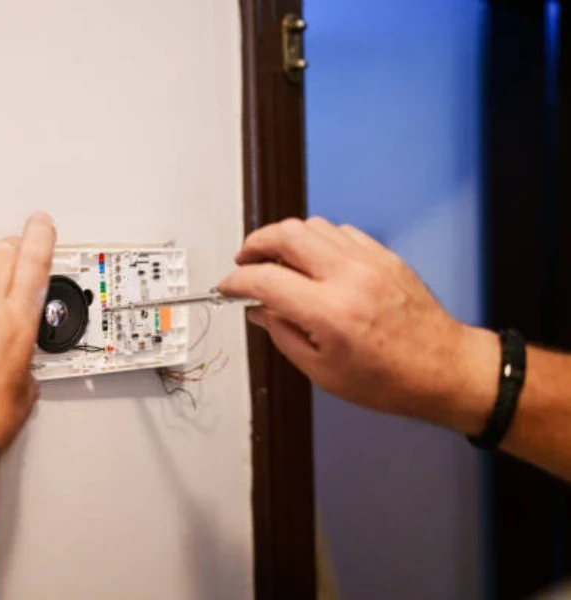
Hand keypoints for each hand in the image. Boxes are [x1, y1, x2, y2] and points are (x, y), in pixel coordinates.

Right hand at [219, 217, 496, 430]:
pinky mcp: (384, 256)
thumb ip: (283, 335)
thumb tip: (260, 310)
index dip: (237, 281)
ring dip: (285, 238)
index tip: (227, 287)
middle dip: (255, 244)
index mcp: (330, 313)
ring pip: (312, 226)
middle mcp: (349, 277)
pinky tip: (312, 260)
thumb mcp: (323, 371)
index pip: (265, 280)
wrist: (445, 369)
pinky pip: (340, 232)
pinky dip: (317, 240)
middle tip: (245, 261)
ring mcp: (369, 261)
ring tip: (276, 259)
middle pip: (286, 235)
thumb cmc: (390, 380)